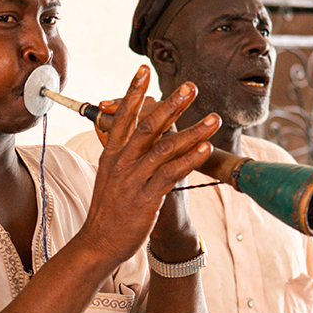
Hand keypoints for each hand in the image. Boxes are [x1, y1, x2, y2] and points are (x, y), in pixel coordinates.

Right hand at [90, 95, 199, 260]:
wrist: (99, 242)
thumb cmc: (108, 210)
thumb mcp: (108, 176)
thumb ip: (122, 154)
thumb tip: (133, 134)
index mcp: (112, 154)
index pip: (122, 116)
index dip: (133, 91)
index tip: (143, 70)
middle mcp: (122, 162)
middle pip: (148, 125)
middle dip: (171, 104)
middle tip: (190, 88)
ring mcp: (134, 179)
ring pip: (165, 147)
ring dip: (193, 131)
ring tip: (213, 119)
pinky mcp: (146, 197)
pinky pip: (171, 173)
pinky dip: (189, 159)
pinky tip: (205, 148)